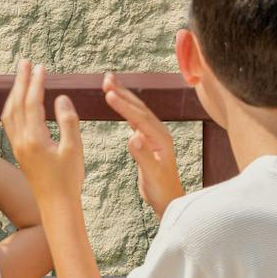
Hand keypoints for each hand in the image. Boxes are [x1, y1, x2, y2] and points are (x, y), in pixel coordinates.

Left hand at [2, 60, 84, 211]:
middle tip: (25, 62)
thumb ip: (68, 121)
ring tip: (21, 77)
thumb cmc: (68, 179)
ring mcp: (17, 146)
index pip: (33, 103)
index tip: (41, 67)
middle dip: (21, 81)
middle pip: (17, 103)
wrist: (55, 205)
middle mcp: (21, 140)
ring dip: (15, 92)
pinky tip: (19, 102)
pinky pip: (10, 122)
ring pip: (10, 112)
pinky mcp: (19, 151)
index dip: (36, 83)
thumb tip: (61, 97)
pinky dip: (13, 106)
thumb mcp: (74, 149)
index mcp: (34, 139)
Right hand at [103, 72, 181, 213]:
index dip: (124, 105)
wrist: (170, 200)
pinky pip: (135, 118)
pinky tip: (118, 102)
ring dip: (123, 95)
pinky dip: (125, 108)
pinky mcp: (149, 139)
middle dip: (123, 92)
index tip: (108, 94)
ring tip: (108, 82)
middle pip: (139, 108)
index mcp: (161, 139)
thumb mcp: (151, 175)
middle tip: (106, 78)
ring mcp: (155, 135)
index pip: (140, 118)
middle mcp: (159, 133)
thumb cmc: (161, 190)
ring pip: (137, 110)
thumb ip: (142, 156)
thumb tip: (133, 137)